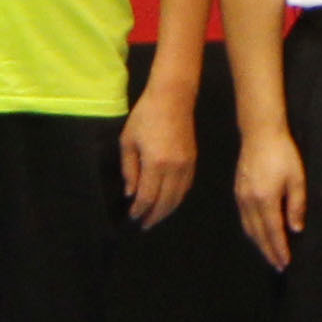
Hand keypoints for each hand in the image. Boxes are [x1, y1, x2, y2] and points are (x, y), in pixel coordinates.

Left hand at [118, 81, 198, 229]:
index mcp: (156, 163)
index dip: (139, 210)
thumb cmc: (145, 116)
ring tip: (156, 217)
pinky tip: (170, 200)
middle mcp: (174, 167)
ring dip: (167, 210)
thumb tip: (131, 193)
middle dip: (154, 215)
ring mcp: (187, 164)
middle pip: (165, 201)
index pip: (147, 196)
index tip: (132, 217)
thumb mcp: (128, 141)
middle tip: (144, 225)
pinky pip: (187, 185)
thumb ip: (129, 169)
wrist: (173, 97)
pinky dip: (178, 197)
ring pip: (178, 196)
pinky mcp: (193, 159)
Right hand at [233, 122, 307, 269]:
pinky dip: (251, 232)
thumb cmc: (283, 154)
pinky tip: (257, 234)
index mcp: (266, 200)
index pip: (273, 232)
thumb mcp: (297, 178)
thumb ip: (296, 205)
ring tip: (268, 254)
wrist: (260, 135)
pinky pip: (244, 219)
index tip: (284, 263)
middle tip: (277, 266)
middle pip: (259, 235)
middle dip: (268, 252)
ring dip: (259, 244)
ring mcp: (241, 198)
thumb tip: (296, 229)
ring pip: (249, 229)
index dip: (279, 249)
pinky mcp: (238, 192)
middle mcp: (250, 203)